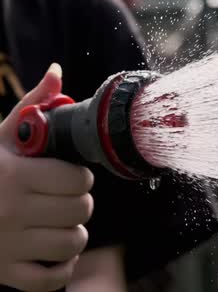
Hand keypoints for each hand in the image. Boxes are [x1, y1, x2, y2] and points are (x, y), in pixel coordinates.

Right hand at [0, 64, 93, 291]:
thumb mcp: (0, 138)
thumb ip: (32, 107)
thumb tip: (57, 73)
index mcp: (14, 175)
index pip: (79, 181)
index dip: (80, 178)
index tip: (68, 176)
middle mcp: (11, 212)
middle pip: (82, 210)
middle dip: (78, 203)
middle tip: (63, 199)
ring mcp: (7, 245)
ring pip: (73, 243)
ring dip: (73, 234)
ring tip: (57, 222)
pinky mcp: (3, 273)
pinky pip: (51, 279)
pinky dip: (58, 268)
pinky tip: (49, 252)